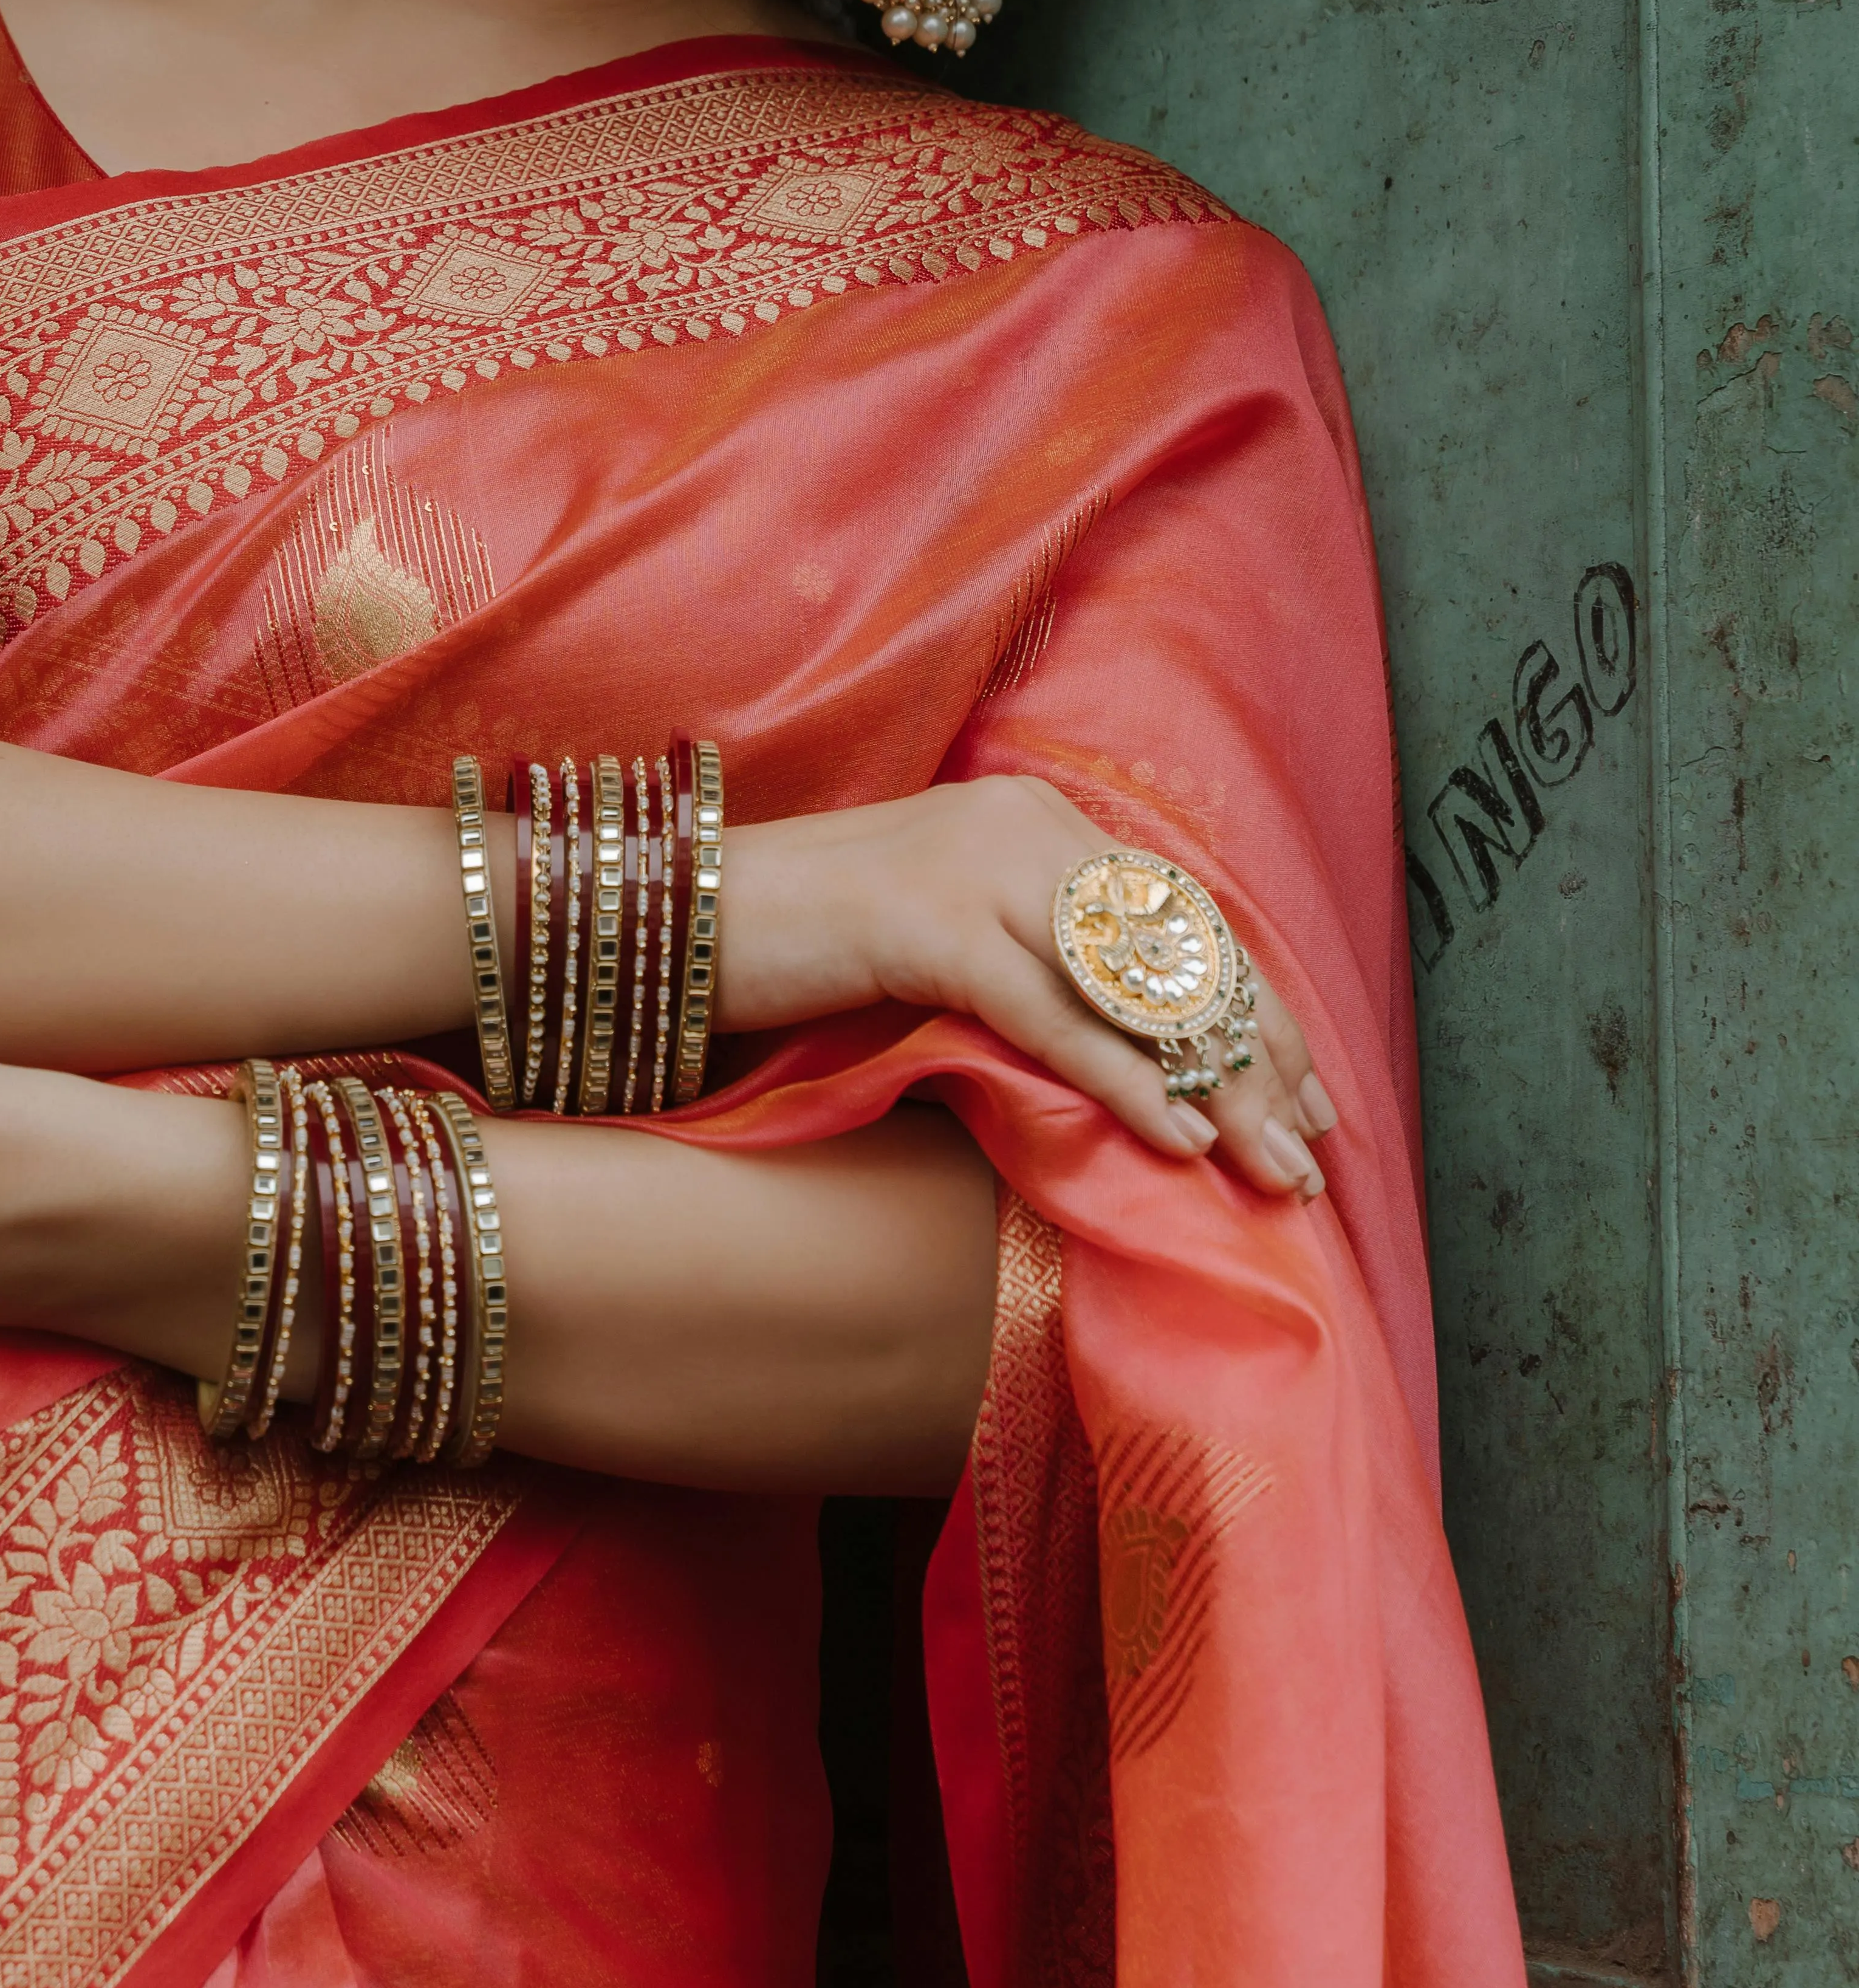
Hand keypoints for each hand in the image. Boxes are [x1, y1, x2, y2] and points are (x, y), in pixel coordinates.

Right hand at [720, 776, 1337, 1199]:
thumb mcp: (943, 935)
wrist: (674, 914)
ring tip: (1272, 1171)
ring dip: (1218, 1088)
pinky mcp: (929, 923)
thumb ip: (1033, 959)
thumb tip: (1131, 1043)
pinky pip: (1054, 1014)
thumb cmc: (803, 946)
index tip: (1309, 1095)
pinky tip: (1179, 1140)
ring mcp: (975, 866)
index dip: (1255, 1007)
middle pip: (1177, 949)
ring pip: (1134, 987)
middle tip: (1313, 1152)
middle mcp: (1022, 823)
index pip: (1181, 917)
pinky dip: (1126, 1082)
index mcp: (1033, 816)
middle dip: (1257, 1057)